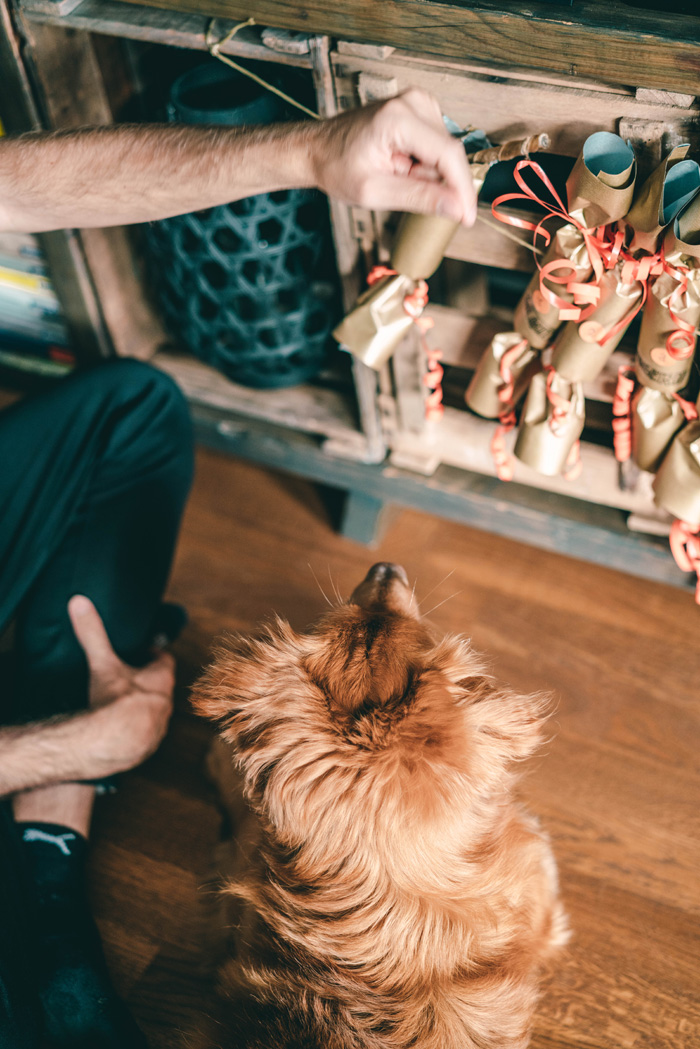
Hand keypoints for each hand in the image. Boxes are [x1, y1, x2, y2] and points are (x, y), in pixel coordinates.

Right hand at [68, 595, 174, 775]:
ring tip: (124, 702)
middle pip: (161, 686)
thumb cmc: (113, 701)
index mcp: (161, 679)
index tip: (144, 650)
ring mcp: (159, 727)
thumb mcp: (102, 663)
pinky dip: (135, 728)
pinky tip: (120, 728)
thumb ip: (92, 632)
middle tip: (131, 674)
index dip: (154, 654)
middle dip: (148, 680)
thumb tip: (79, 601)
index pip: (164, 660)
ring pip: (155, 711)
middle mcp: (166, 702)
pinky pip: (145, 733)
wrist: (115, 744)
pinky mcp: (149, 746)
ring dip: (143, 706)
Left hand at [312, 89, 476, 224]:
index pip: (449, 155)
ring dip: (426, 174)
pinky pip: (436, 146)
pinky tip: (400, 165)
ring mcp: (418, 103)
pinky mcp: (420, 110)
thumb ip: (419, 199)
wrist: (318, 149)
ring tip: (394, 174)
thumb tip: (457, 208)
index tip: (467, 217)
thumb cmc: (337, 167)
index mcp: (399, 119)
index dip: (462, 190)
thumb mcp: (375, 192)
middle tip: (400, 188)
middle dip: (435, 182)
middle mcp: (412, 103)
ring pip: (444, 153)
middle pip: (448, 154)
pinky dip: (423, 164)